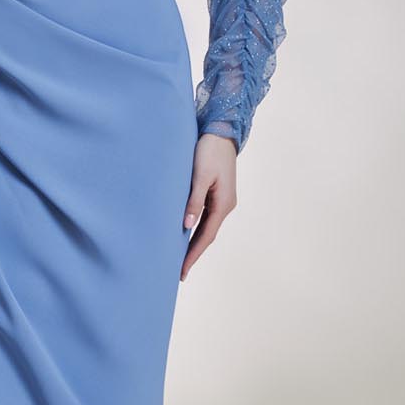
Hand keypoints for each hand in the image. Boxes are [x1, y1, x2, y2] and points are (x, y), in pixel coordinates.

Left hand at [181, 133, 237, 280]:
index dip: (193, 254)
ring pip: (206, 227)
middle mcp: (225, 205)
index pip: (206, 236)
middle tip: (179, 272)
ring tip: (179, 258)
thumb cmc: (209, 151)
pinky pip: (205, 217)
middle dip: (193, 254)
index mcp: (223, 204)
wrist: (221, 132)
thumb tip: (186, 226)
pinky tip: (185, 234)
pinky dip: (195, 229)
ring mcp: (221, 200)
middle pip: (207, 236)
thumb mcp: (200, 176)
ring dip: (194, 243)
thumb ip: (193, 201)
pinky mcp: (216, 194)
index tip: (182, 270)